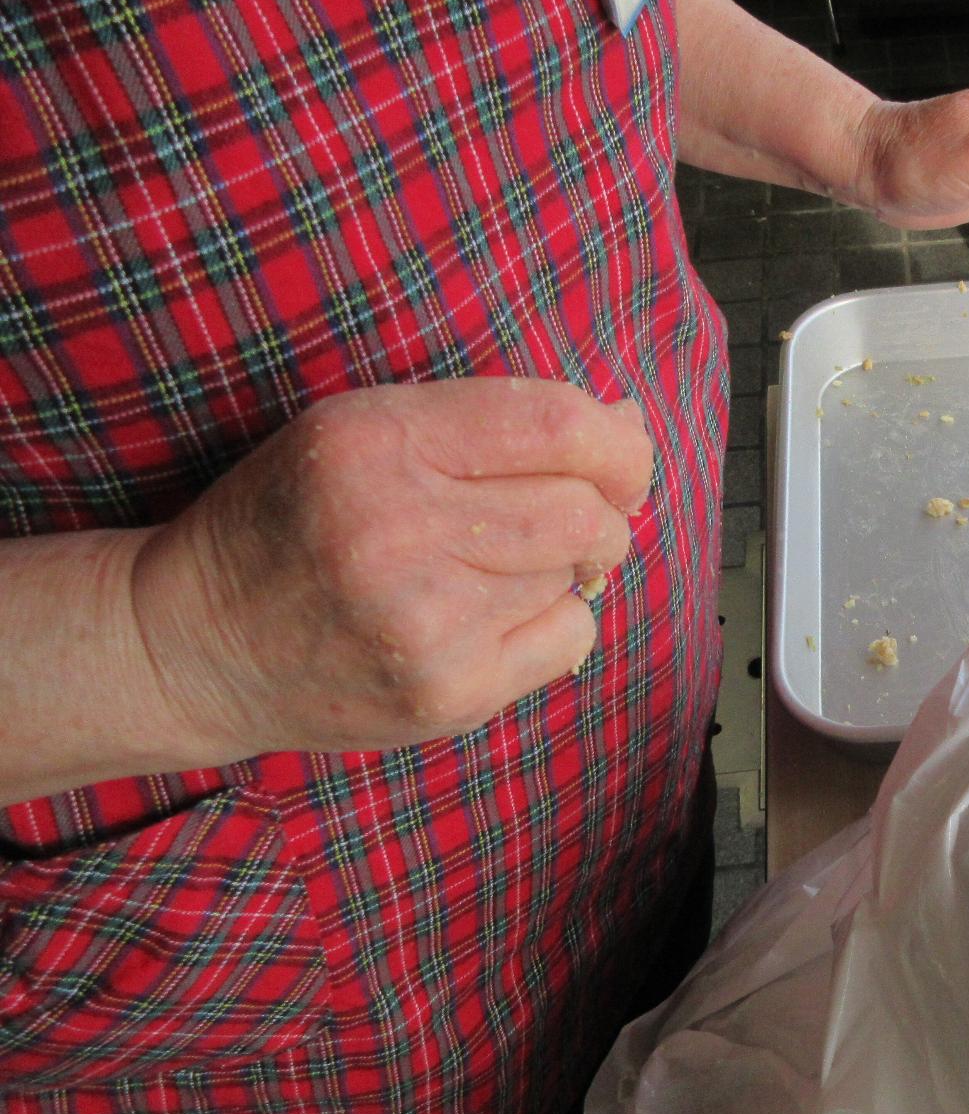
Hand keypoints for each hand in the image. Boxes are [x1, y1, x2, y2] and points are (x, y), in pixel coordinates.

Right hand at [127, 378, 654, 763]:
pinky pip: (571, 639)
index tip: (622, 457)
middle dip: (603, 510)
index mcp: (379, 442)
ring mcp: (426, 620)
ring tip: (495, 569)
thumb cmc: (292, 523)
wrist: (196, 644)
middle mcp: (401, 529)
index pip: (554, 423)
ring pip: (577, 573)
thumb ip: (493, 422)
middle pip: (581, 508)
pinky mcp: (448, 692)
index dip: (616, 441)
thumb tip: (628, 423)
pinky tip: (491, 622)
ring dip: (564, 567)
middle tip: (571, 519)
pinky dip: (555, 623)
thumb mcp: (364, 433)